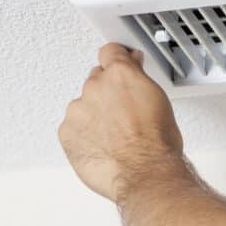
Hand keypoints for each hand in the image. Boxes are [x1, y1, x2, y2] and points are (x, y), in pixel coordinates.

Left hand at [58, 43, 185, 202]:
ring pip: (84, 106)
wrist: (144, 173)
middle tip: (123, 112)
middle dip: (108, 93)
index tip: (118, 61)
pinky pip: (73, 128)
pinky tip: (103, 146)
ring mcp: (78, 110)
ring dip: (95, 116)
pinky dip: (84, 135)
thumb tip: (136, 74)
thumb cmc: (157, 143)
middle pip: (96, 80)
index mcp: (121, 74)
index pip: (110, 51)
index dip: (117, 58)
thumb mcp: (160, 102)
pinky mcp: (66, 132)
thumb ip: (141, 82)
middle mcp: (95, 87)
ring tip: (114, 135)